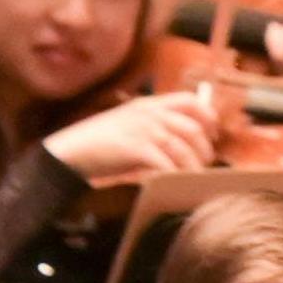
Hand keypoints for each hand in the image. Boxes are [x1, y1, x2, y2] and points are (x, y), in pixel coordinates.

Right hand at [40, 89, 217, 182]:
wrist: (70, 152)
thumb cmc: (102, 144)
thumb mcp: (131, 127)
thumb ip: (156, 128)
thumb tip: (188, 143)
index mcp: (148, 104)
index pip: (190, 100)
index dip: (207, 115)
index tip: (213, 132)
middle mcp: (148, 113)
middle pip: (193, 128)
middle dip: (204, 150)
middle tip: (203, 165)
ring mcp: (142, 129)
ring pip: (183, 148)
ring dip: (192, 167)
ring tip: (192, 178)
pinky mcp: (135, 148)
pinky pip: (166, 163)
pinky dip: (173, 175)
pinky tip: (172, 181)